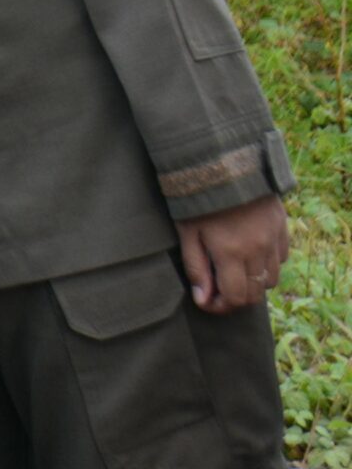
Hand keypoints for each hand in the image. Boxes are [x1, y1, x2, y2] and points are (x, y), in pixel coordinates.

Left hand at [177, 193, 290, 313]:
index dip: (221, 306)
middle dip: (236, 298)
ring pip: (271, 279)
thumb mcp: (187, 232)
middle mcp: (258, 250)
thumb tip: (203, 299)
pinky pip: (281, 258)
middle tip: (217, 290)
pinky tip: (249, 254)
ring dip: (253, 282)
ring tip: (233, 271)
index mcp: (231, 253)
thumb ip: (196, 267)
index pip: (236, 298)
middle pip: (256, 293)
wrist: (224, 162)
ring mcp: (274, 238)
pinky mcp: (282, 227)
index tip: (207, 302)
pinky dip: (267, 264)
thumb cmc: (197, 197)